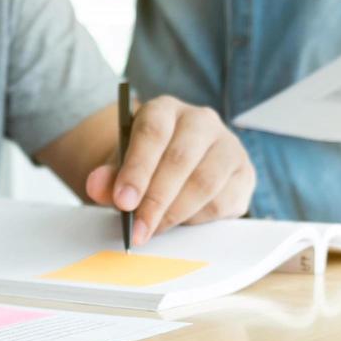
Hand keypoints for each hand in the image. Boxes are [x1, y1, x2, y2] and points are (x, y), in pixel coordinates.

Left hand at [83, 96, 254, 245]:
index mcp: (165, 110)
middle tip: (138, 230)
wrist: (175, 170)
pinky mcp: (244, 173)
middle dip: (156, 200)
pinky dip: (198, 219)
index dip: (137, 169)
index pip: (153, 133)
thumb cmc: (146, 166)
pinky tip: (181, 223)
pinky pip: (223, 201)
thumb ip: (108, 178)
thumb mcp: (121, 169)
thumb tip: (96, 186)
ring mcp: (228, 145)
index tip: (123, 201)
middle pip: (180, 159)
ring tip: (155, 229)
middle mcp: (201, 121)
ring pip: (205, 182)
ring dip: (176, 213)